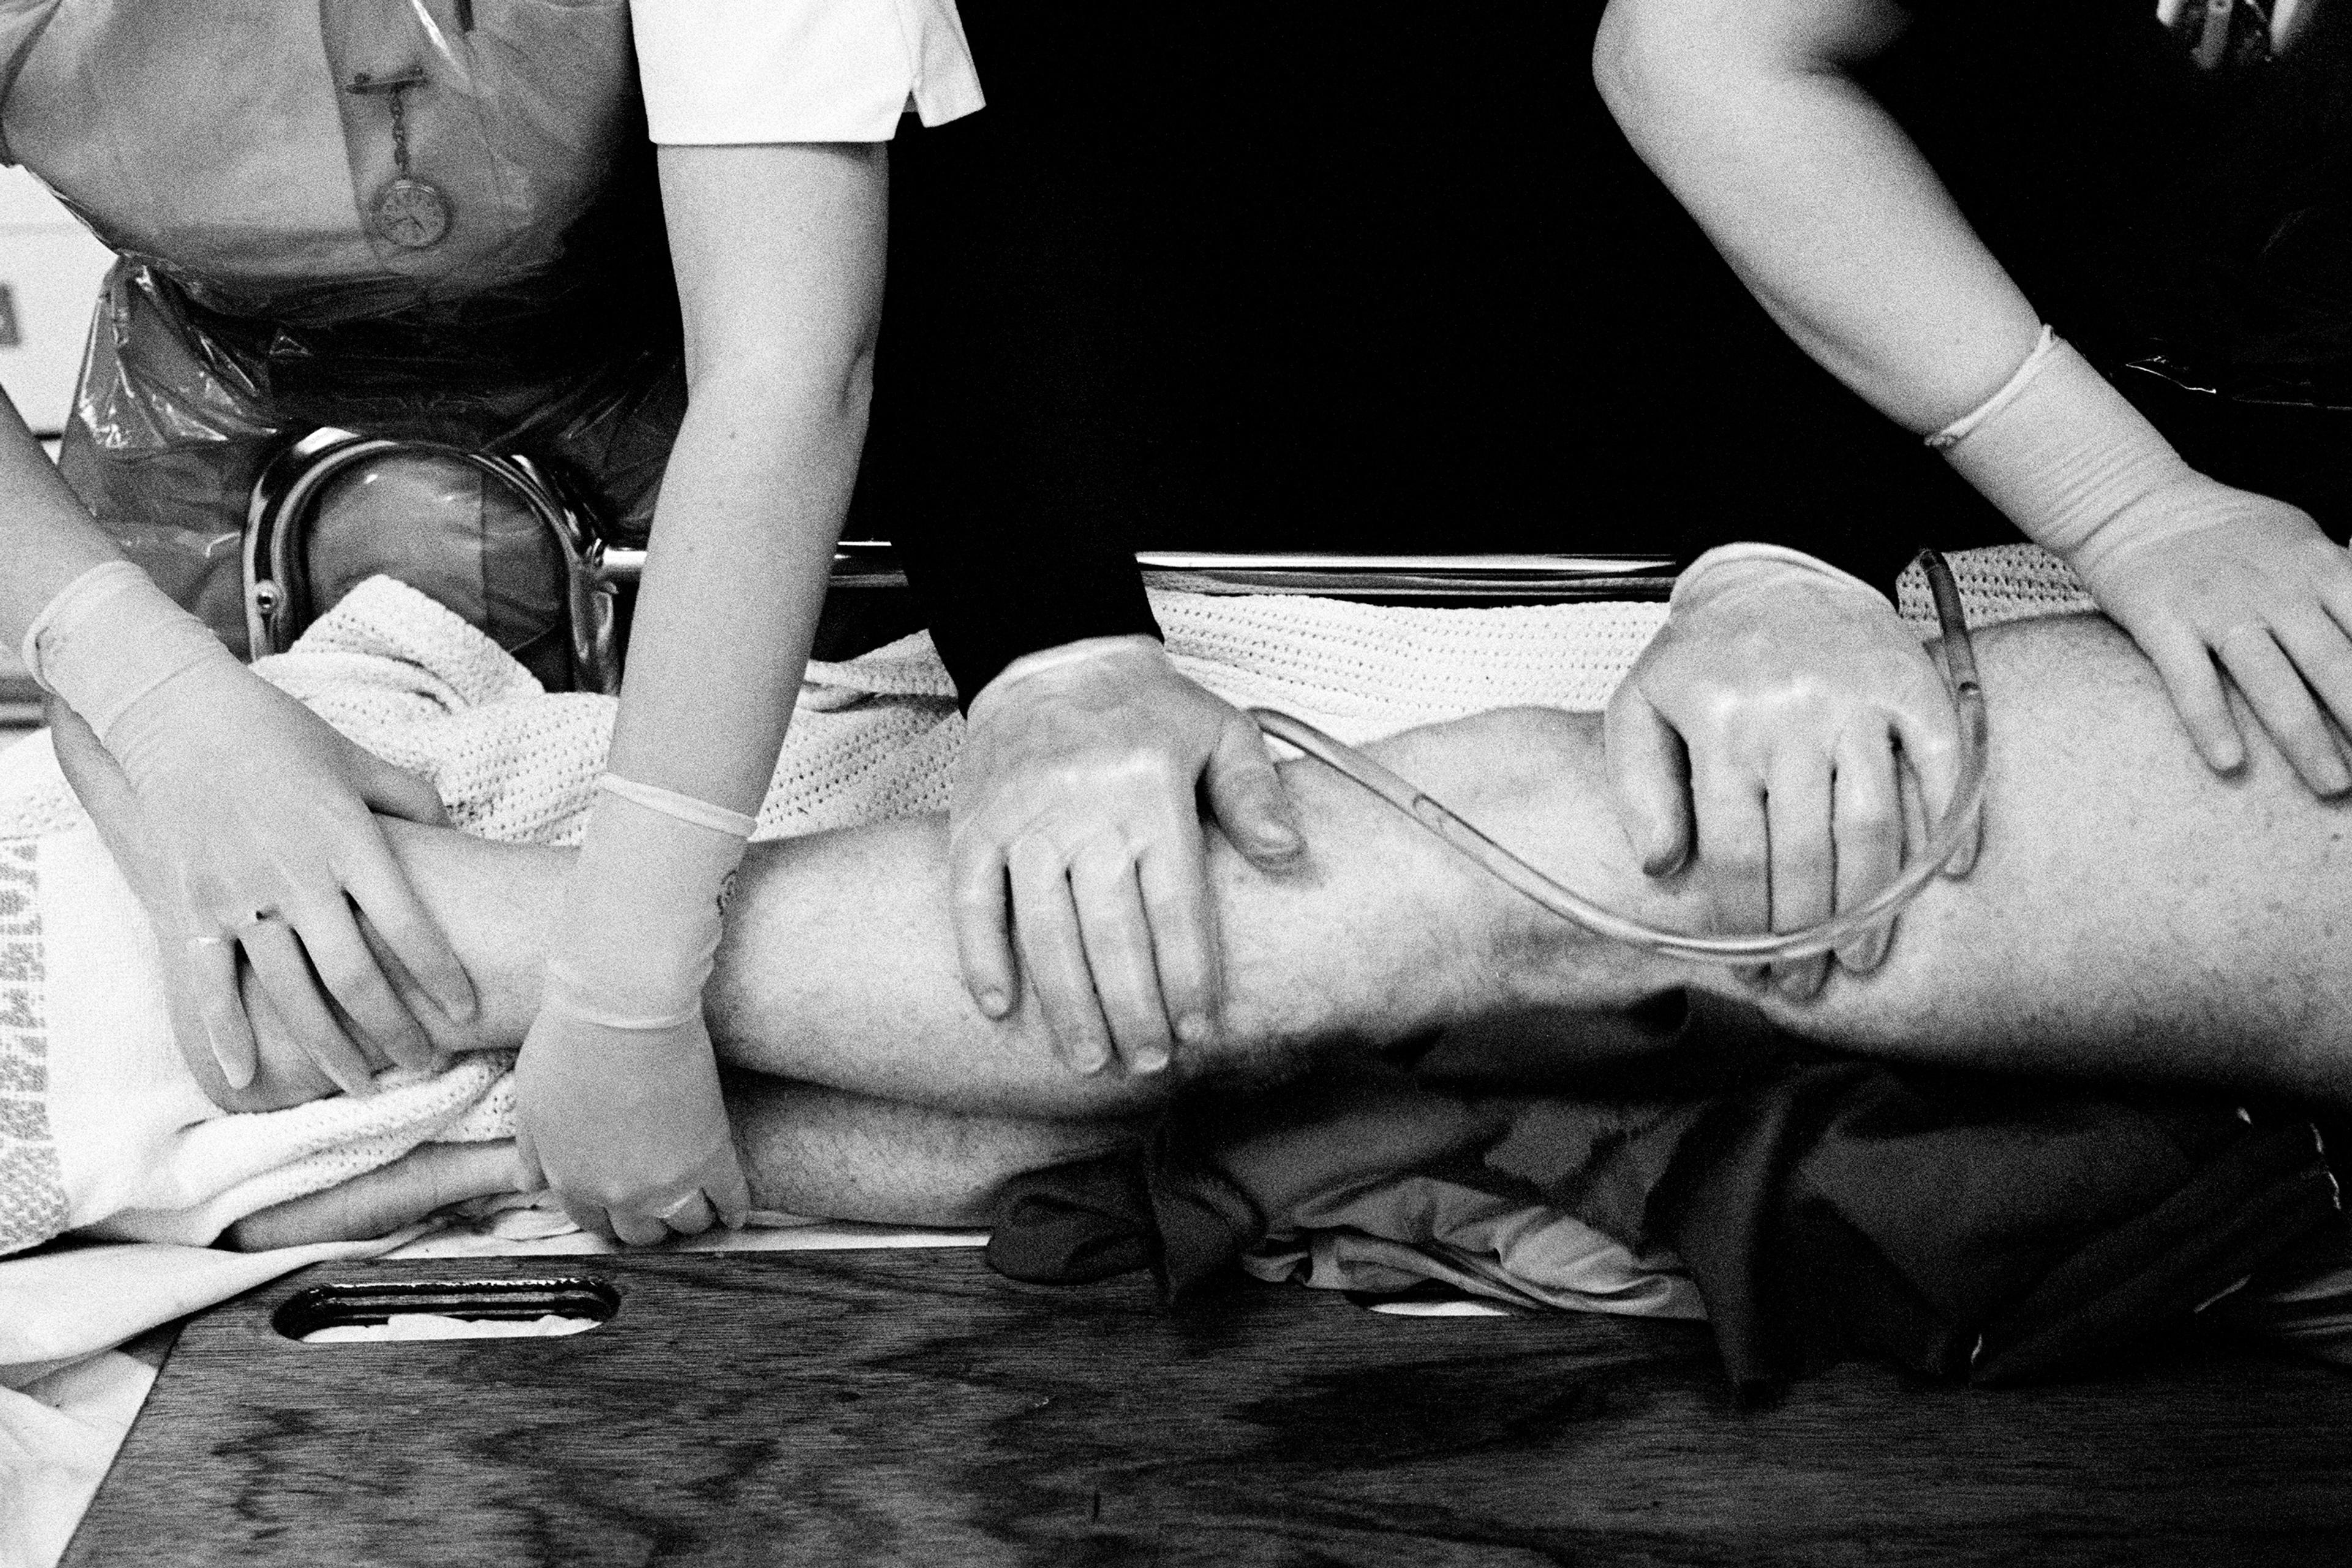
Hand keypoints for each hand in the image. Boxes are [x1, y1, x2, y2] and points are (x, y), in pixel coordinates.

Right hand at [52, 661, 475, 1101]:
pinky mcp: (190, 906)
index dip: (442, 975)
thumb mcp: (357, 758)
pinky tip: (247, 1076)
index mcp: (349, 841)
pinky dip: (226, 1034)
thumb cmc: (278, 733)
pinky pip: (209, 983)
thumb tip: (456, 829)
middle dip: (395, 1030)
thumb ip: (410, 799)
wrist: (177, 714)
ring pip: (291, 992)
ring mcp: (240, 896)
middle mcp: (298, 877)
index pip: (409, 924)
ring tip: (363, 1087)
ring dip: (328, 1048)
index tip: (467, 1012)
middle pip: (356, 975)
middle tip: (425, 1066)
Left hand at [514, 996, 751, 1245]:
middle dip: (648, 1222)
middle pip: (640, 1232)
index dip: (607, 1213)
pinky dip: (734, 1208)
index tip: (621, 1203)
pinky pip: (730, 1197)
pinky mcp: (712, 1155)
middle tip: (660, 1204)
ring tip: (700, 1206)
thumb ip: (532, 1151)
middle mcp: (619, 1192)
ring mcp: (669, 1179)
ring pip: (687, 1222)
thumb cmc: (569, 1045)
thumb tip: (529, 1183)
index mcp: (572, 1180)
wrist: (623, 1011)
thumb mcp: (532, 1104)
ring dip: (691, 1218)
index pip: (592, 1222)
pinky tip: (736, 1212)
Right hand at [950, 638, 1303, 1075]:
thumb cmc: (1148, 711)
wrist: (1055, 660)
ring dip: (1065, 1001)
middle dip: (1131, 1007)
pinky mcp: (975, 824)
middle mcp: (1085, 811)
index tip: (1199, 1032)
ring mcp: (1023, 820)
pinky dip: (980, 954)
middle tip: (1147, 1064)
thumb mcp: (1222, 732)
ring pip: (1043, 926)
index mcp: (1151, 794)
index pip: (1175, 904)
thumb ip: (1256, 795)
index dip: (1187, 975)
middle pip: (1111, 930)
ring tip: (1087, 1059)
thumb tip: (1289, 854)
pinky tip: (999, 1008)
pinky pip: (971, 898)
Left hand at [1603, 548, 1969, 998]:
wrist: (1773, 570)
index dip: (1746, 922)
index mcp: (1720, 721)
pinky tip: (1949, 878)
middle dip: (1806, 933)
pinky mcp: (1915, 686)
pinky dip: (1951, 825)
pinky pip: (1945, 766)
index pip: (1737, 852)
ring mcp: (1859, 699)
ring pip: (1874, 825)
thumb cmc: (1704, 654)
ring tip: (1860, 957)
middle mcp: (1792, 712)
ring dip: (1873, 905)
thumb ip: (1637, 786)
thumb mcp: (1640, 706)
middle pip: (1807, 852)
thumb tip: (1662, 868)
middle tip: (1805, 983)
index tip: (1752, 964)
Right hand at [2068, 481, 2351, 795]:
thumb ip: (2342, 581)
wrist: (2134, 503)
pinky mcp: (2162, 621)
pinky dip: (2209, 721)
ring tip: (2333, 784)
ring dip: (2305, 736)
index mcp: (2318, 566)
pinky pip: (2189, 679)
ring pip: (2270, 680)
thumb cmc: (2228, 532)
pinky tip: (2230, 763)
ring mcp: (2216, 607)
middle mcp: (2275, 588)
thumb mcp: (2302, 539)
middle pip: (2334, 661)